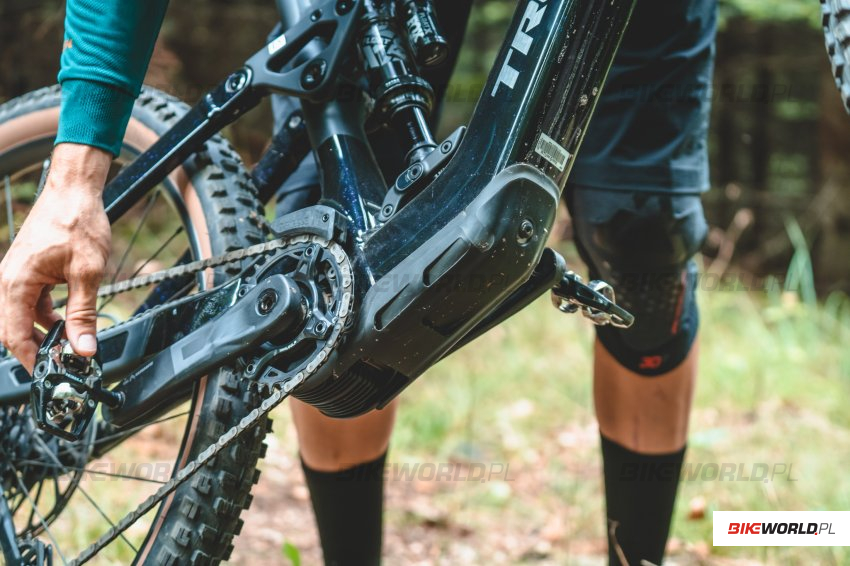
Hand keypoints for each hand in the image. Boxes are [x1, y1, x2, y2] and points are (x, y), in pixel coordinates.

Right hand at [0, 143, 111, 371]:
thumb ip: (84, 313)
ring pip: (22, 317)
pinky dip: (45, 316)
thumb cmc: (78, 222)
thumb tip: (83, 347)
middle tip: (61, 364)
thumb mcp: (88, 273)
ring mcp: (16, 275)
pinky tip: (67, 322)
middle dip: (35, 350)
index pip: (14, 335)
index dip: (31, 360)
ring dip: (42, 333)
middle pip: (13, 329)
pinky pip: (30, 303)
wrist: (74, 191)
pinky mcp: (27, 271)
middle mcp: (8, 280)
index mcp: (16, 282)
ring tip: (68, 346)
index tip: (48, 375)